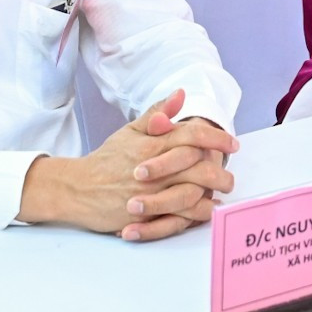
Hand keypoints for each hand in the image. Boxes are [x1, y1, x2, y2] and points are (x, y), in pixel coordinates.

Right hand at [18, 90, 237, 240]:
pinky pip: (179, 217)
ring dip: (212, 193)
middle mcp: (154, 168)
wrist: (78, 189)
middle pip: (198, 166)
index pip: (192, 134)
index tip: (232, 143)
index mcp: (151, 143)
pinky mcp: (145, 215)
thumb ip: (157, 113)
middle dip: (220, 170)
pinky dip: (197, 214)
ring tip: (221, 192)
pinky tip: (206, 210)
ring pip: (192, 193)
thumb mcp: (130, 131)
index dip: (216, 137)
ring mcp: (150, 193)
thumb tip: (181, 94)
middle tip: (230, 174)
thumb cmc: (108, 159)